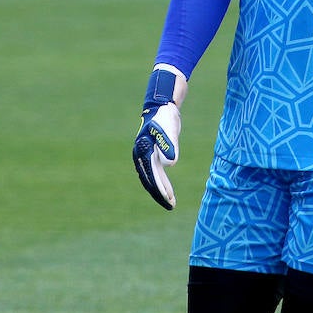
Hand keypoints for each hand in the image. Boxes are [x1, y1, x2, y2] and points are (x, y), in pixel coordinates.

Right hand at [132, 66, 187, 209]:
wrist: (162, 105)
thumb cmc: (165, 116)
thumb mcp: (169, 129)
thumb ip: (169, 144)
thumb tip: (171, 164)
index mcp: (143, 150)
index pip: (151, 174)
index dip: (159, 188)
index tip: (167, 198)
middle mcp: (141, 155)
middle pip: (150, 179)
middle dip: (160, 193)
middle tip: (170, 206)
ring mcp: (146, 155)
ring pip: (152, 177)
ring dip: (161, 190)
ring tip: (171, 202)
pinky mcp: (152, 153)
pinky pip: (156, 172)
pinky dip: (162, 181)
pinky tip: (167, 190)